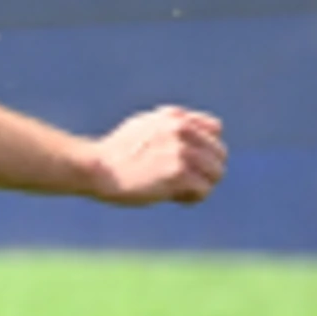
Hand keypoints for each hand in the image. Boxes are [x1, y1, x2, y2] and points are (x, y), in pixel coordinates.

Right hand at [88, 106, 226, 204]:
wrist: (97, 169)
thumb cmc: (117, 152)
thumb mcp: (144, 125)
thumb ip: (171, 123)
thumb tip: (202, 130)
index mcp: (175, 117)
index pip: (214, 129)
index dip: (205, 148)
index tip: (189, 161)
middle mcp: (181, 130)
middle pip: (219, 154)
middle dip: (205, 169)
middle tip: (183, 181)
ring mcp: (181, 152)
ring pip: (216, 173)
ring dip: (200, 185)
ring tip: (179, 190)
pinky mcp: (178, 174)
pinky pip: (204, 190)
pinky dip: (192, 197)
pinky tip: (174, 198)